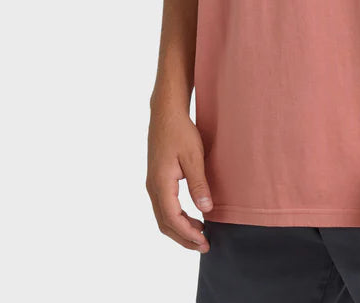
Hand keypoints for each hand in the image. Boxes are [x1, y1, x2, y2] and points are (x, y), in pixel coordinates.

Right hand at [146, 106, 212, 252]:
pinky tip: (192, 217)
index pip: (172, 219)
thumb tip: (206, 209)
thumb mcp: (193, 156)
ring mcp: (153, 184)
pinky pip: (164, 207)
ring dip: (180, 229)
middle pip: (165, 224)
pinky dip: (177, 218)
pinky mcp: (157, 180)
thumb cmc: (180, 132)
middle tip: (204, 245)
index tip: (204, 242)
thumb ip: (199, 184)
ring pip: (163, 217)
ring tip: (200, 234)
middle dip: (183, 238)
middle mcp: (153, 188)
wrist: (166, 113)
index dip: (188, 234)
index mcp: (160, 184)